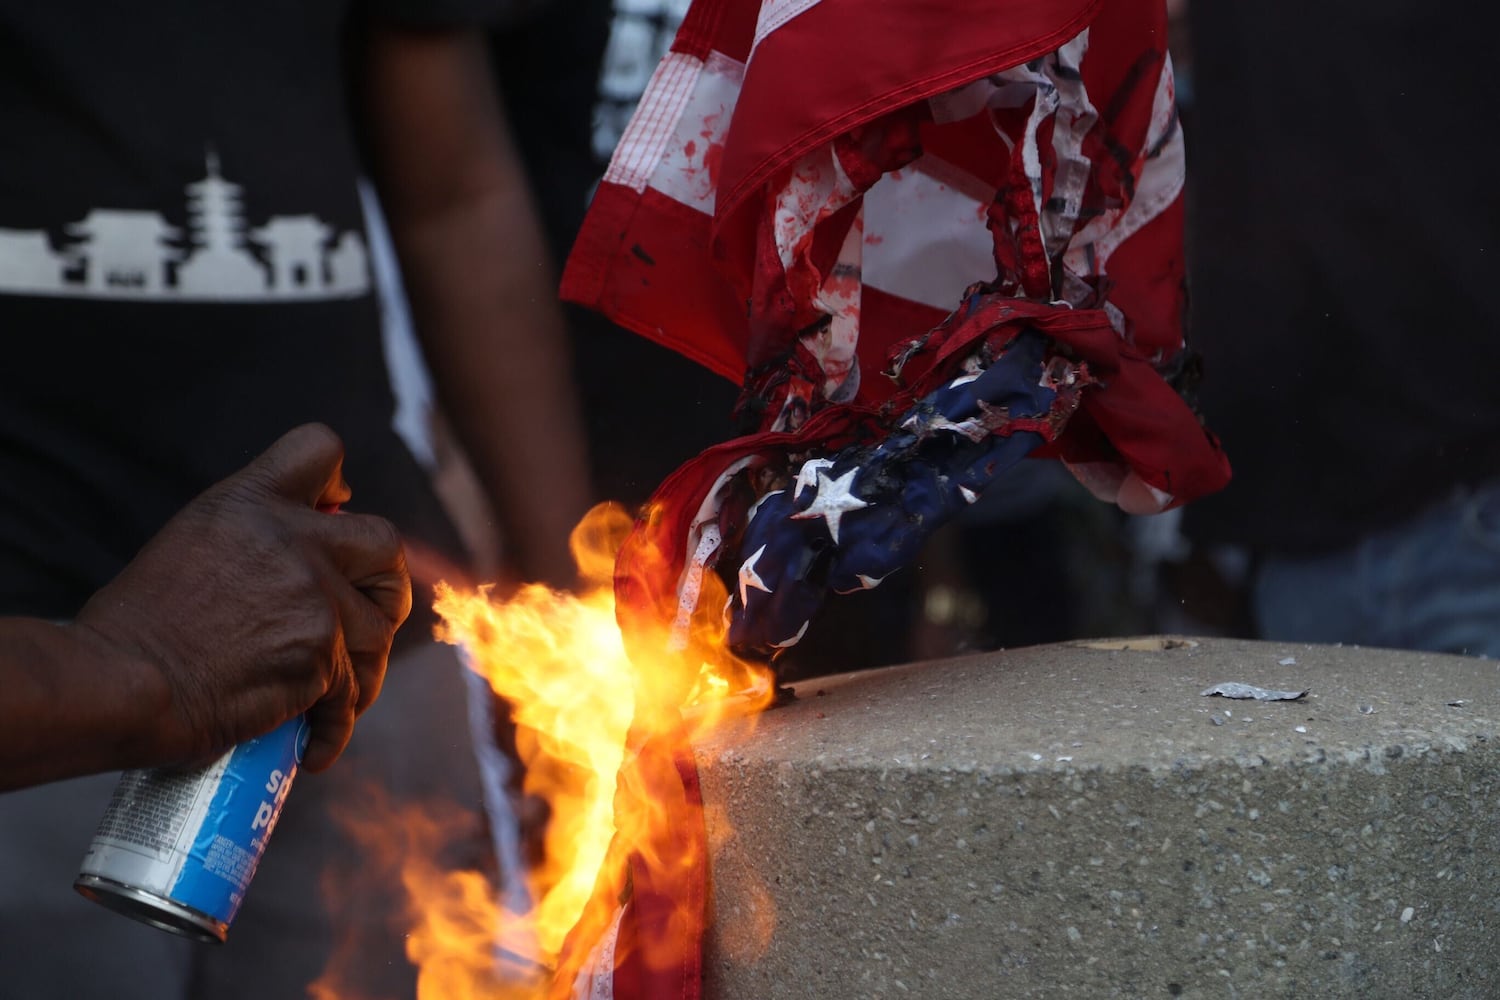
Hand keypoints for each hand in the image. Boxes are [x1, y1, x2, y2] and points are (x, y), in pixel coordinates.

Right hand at [73, 424, 411, 771]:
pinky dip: (334, 727)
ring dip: (363, 669)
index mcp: (250, 503)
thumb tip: (295, 561)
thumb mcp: (193, 545)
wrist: (120, 682)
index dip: (337, 483)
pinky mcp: (321, 654)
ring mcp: (314, 596)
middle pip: (385, 544)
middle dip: (386, 585)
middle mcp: (293, 540)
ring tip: (334, 699)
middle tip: (365, 618)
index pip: (318, 449)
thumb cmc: (138, 628)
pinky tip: (314, 747)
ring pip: (380, 630)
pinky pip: (351, 694)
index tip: (335, 513)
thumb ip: (254, 541)